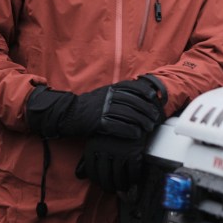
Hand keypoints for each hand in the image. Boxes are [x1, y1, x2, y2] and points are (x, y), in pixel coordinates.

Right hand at [26, 75, 166, 139]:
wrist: (67, 114)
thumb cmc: (89, 105)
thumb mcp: (103, 94)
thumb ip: (118, 92)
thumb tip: (138, 92)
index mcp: (111, 88)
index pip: (133, 87)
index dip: (146, 92)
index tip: (155, 98)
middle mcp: (108, 96)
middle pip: (134, 102)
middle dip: (147, 110)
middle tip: (155, 118)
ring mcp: (103, 109)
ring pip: (128, 114)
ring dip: (141, 122)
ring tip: (149, 128)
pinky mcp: (98, 122)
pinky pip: (118, 126)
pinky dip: (129, 131)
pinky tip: (136, 135)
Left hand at [75, 134, 145, 191]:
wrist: (131, 113)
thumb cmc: (111, 129)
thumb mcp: (95, 140)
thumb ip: (86, 159)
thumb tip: (79, 176)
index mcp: (92, 148)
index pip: (92, 172)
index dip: (98, 182)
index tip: (103, 185)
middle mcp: (105, 151)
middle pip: (105, 177)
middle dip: (109, 186)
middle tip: (113, 190)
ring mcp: (120, 152)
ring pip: (119, 176)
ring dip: (121, 185)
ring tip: (123, 187)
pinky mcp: (134, 151)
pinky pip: (133, 170)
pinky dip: (134, 178)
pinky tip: (133, 179)